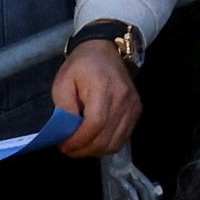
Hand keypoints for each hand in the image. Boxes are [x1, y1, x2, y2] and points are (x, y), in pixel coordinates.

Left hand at [48, 37, 143, 157]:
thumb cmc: (81, 65)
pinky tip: (94, 139)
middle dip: (83, 150)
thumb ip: (63, 107)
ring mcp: (133, 105)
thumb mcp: (63, 81)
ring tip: (80, 145)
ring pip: (115, 143)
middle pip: (105, 138)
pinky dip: (107, 145)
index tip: (63, 145)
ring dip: (94, 150)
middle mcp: (123, 97)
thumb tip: (65, 132)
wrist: (105, 49)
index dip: (78, 140)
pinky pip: (122, 138)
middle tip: (68, 148)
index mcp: (103, 87)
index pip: (95, 124)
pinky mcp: (137, 110)